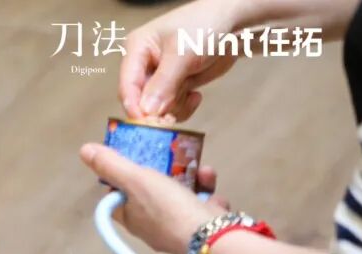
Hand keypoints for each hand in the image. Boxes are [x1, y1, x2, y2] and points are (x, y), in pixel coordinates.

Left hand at [80, 143, 228, 253]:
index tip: (134, 160)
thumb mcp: (135, 180)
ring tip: (201, 170)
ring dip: (192, 178)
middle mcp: (151, 227)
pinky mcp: (201, 229)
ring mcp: (177, 229)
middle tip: (173, 158)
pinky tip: (211, 186)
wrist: (212, 237)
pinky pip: (201, 205)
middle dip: (166, 172)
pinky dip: (208, 193)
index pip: (117, 197)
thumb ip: (111, 165)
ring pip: (181, 197)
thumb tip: (84, 150)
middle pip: (151, 194)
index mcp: (130, 218)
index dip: (122, 178)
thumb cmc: (167, 208)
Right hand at [120, 0, 242, 118]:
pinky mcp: (175, 87)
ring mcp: (159, 78)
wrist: (234, 23)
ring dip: (174, 107)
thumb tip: (146, 111)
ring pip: (156, 108)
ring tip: (191, 95)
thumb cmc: (204, 26)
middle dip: (156, 109)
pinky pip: (171, 108)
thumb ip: (163, 83)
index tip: (146, 122)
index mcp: (137, 50)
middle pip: (139, 100)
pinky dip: (183, 108)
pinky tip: (196, 96)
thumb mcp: (182, 53)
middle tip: (172, 115)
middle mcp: (144, 66)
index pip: (127, 84)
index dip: (134, 106)